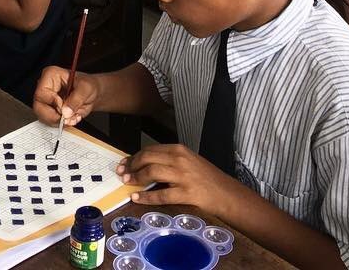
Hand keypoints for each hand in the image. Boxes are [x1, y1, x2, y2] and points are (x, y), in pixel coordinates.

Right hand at [32, 66, 100, 126]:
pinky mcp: (49, 110)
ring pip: (42, 117)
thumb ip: (76, 99)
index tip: (64, 108)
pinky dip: (60, 124)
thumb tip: (65, 112)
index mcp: (50, 75)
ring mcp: (46, 100)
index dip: (53, 103)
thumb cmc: (88, 85)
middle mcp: (45, 87)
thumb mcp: (86, 88)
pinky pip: (49, 122)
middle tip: (67, 118)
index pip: (42, 93)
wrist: (92, 93)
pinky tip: (70, 118)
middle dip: (54, 117)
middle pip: (38, 107)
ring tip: (72, 117)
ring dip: (58, 122)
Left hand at [117, 144, 236, 210]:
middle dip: (132, 165)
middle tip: (122, 173)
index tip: (124, 162)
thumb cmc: (206, 177)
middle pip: (148, 158)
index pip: (151, 149)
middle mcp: (180, 159)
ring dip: (136, 178)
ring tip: (127, 183)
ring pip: (152, 172)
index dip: (135, 156)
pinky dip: (146, 197)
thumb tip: (146, 165)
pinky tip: (137, 198)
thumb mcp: (188, 161)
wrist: (225, 193)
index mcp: (179, 149)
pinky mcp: (186, 193)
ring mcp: (183, 176)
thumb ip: (170, 160)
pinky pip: (161, 195)